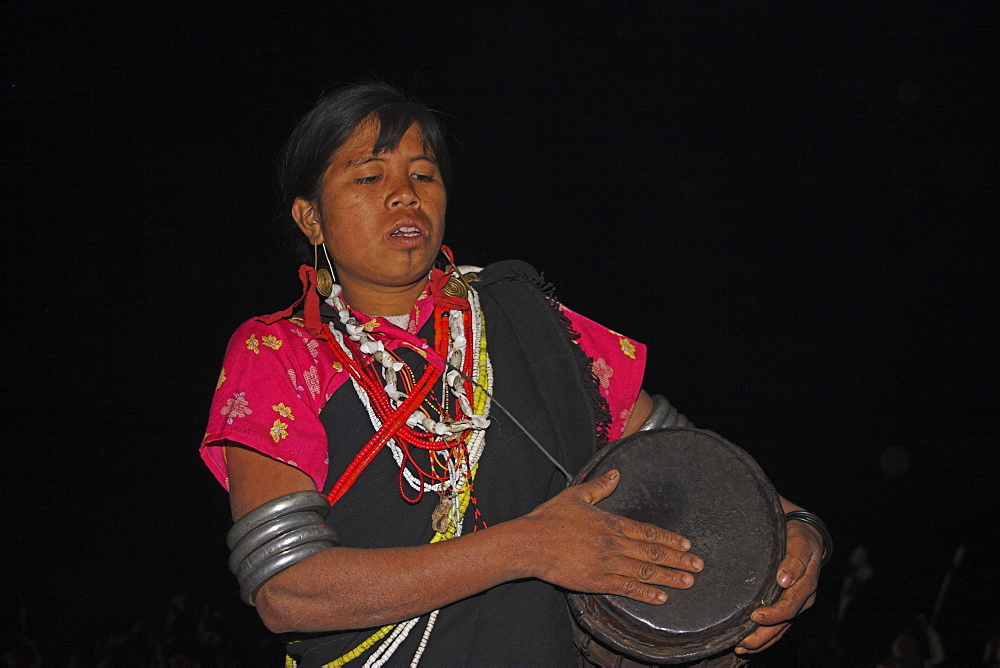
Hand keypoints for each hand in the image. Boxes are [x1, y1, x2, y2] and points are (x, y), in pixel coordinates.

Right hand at [519, 469, 703, 604]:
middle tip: (698, 565)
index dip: (669, 538)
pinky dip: (646, 594)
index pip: (648, 531)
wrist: (530, 543)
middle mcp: (614, 544)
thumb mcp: (576, 495)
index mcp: (611, 523)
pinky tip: (661, 598)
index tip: (687, 543)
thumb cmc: (550, 518)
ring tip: (688, 581)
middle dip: (678, 559)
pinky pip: (627, 588)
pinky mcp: (596, 581)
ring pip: (645, 572)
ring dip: (669, 577)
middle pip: (653, 552)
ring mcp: (607, 564)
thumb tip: (616, 475)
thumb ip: (599, 487)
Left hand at [736, 518, 822, 653]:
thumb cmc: (801, 538)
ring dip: (761, 641)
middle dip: (762, 636)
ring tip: (741, 647)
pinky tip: (749, 642)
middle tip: (742, 642)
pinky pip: (778, 625)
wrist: (807, 538)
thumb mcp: (800, 543)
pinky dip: (765, 636)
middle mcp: (802, 599)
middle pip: (783, 624)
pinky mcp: (788, 605)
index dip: (773, 614)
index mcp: (806, 586)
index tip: (755, 616)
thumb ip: (794, 560)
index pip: (789, 606)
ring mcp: (795, 604)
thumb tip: (784, 579)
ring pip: (780, 629)